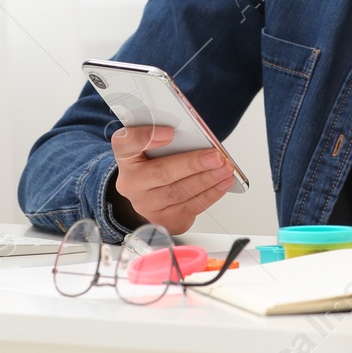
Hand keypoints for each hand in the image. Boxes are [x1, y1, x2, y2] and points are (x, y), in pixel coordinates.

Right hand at [109, 125, 234, 234]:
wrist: (150, 194)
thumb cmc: (155, 163)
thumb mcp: (155, 146)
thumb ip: (170, 138)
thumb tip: (199, 138)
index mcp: (126, 157)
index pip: (126, 143)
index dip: (147, 137)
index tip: (169, 132)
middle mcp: (131, 183)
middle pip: (161, 173)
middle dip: (192, 164)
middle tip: (215, 157)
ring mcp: (145, 205)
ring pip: (178, 193)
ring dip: (207, 180)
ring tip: (225, 169)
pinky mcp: (163, 220)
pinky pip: (189, 208)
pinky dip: (210, 194)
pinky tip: (222, 184)